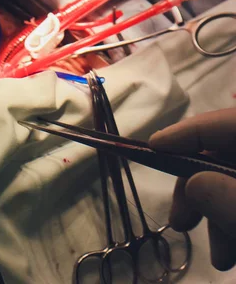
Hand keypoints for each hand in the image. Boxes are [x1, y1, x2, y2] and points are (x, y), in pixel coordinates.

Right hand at [150, 108, 235, 270]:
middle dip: (200, 188)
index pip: (229, 122)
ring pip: (234, 180)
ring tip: (218, 257)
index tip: (152, 146)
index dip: (190, 131)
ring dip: (217, 215)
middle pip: (226, 155)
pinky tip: (229, 252)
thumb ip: (231, 202)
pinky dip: (232, 220)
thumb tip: (192, 183)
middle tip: (181, 220)